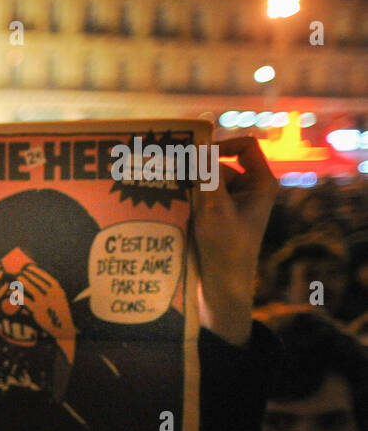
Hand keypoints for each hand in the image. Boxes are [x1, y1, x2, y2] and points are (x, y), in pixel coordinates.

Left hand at [19, 263, 75, 365]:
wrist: (62, 327)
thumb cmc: (58, 311)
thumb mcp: (59, 298)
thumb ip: (50, 290)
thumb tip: (37, 280)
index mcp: (58, 290)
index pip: (45, 277)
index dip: (36, 271)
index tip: (29, 267)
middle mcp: (51, 295)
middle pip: (37, 282)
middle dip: (27, 275)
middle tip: (20, 272)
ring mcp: (44, 302)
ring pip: (31, 289)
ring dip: (23, 282)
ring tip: (17, 278)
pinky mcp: (37, 310)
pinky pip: (26, 301)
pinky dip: (19, 296)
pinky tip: (14, 293)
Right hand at [192, 136, 279, 345]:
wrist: (221, 288)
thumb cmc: (225, 248)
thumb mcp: (214, 207)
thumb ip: (207, 173)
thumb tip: (198, 142)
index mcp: (261, 184)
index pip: (245, 147)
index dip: (222, 146)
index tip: (199, 158)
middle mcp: (249, 191)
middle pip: (220, 164)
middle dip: (197, 173)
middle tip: (172, 180)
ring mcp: (232, 205)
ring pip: (205, 183)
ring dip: (188, 189)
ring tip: (171, 201)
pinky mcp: (217, 218)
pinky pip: (199, 199)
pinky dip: (185, 202)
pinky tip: (170, 211)